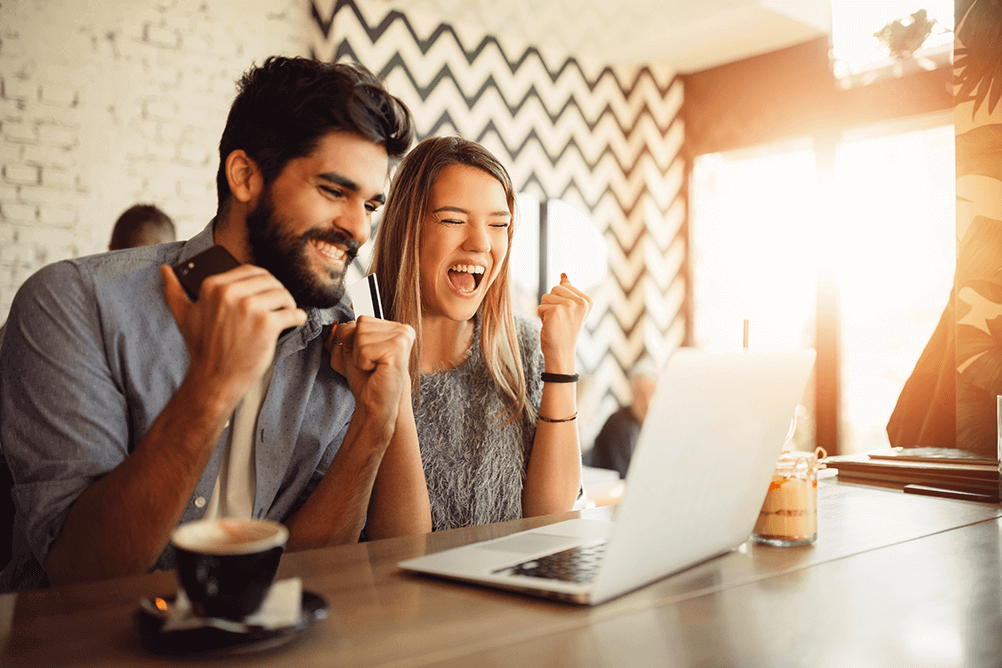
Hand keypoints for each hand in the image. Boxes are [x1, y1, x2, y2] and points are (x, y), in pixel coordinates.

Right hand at [161, 264, 306, 408]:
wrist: (213, 379)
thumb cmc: (202, 348)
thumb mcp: (183, 315)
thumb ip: (174, 290)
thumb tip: (165, 270)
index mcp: (213, 286)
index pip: (251, 271)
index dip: (263, 282)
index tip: (267, 293)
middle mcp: (231, 293)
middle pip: (270, 280)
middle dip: (279, 292)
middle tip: (281, 304)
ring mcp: (249, 308)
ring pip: (283, 295)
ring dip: (289, 304)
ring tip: (287, 314)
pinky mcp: (266, 324)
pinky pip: (293, 313)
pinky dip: (298, 318)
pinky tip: (295, 322)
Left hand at [325, 316, 414, 422]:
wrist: (375, 403)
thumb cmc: (366, 378)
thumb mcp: (350, 349)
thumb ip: (343, 332)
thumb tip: (338, 323)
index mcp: (397, 327)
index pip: (361, 320)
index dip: (355, 341)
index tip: (369, 357)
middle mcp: (404, 329)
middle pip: (360, 325)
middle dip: (357, 348)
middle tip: (371, 363)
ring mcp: (403, 338)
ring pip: (360, 336)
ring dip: (360, 356)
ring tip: (373, 367)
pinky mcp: (397, 349)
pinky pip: (363, 349)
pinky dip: (363, 363)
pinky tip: (376, 370)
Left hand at [536, 273, 591, 372]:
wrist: (561, 352)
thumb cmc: (564, 331)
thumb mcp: (570, 309)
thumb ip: (568, 290)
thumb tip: (563, 274)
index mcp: (587, 300)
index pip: (564, 285)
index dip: (560, 300)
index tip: (567, 316)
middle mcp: (581, 302)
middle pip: (554, 288)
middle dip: (551, 303)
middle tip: (559, 320)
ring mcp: (569, 306)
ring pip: (545, 296)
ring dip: (545, 310)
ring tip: (555, 323)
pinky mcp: (556, 311)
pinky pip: (540, 307)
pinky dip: (541, 317)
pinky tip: (550, 326)